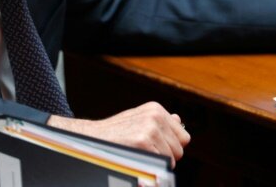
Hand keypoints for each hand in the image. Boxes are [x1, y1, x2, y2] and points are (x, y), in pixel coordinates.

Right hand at [47, 101, 189, 166]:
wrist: (91, 138)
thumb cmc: (115, 132)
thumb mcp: (138, 119)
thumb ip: (159, 121)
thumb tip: (178, 119)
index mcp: (156, 109)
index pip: (183, 136)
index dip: (171, 146)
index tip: (156, 147)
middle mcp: (155, 116)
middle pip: (180, 148)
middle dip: (167, 155)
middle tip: (146, 152)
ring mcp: (150, 128)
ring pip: (173, 158)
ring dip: (159, 162)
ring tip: (140, 154)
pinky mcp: (144, 142)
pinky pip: (162, 164)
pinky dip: (153, 167)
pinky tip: (138, 159)